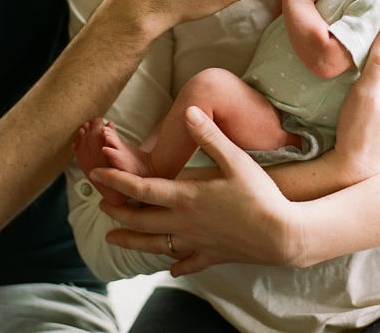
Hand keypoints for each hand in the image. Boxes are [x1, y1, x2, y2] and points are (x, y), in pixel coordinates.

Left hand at [89, 106, 303, 275]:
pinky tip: (171, 268)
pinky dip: (176, 265)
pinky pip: (188, 263)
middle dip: (116, 212)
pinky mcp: (212, 256)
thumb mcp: (235, 160)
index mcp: (186, 197)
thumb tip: (188, 111)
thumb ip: (209, 136)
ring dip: (131, 240)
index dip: (116, 181)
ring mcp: (196, 243)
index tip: (96, 174)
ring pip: (154, 245)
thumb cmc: (260, 195)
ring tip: (113, 238)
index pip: (140, 188)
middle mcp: (184, 223)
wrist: (283, 235)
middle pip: (139, 220)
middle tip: (100, 206)